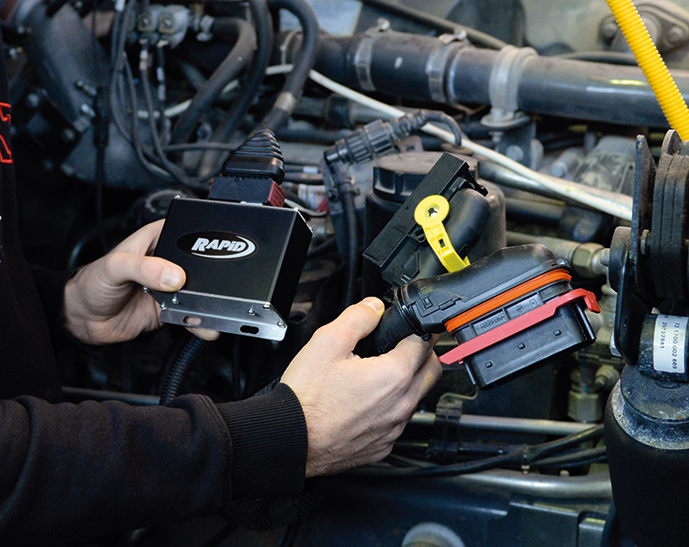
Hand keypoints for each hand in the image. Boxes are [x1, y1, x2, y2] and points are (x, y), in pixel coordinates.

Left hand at [63, 220, 218, 344]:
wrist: (82, 319)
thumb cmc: (91, 283)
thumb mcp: (114, 267)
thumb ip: (143, 268)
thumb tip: (174, 275)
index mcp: (156, 239)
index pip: (186, 232)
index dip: (199, 241)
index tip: (209, 254)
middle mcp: (167, 260)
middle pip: (198, 264)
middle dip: (208, 277)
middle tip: (209, 289)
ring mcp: (170, 285)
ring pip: (198, 291)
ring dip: (206, 302)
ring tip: (211, 310)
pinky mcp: (171, 307)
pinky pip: (191, 313)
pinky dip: (199, 320)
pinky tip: (204, 324)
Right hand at [281, 297, 441, 477]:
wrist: (290, 439)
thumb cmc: (306, 398)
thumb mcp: (327, 342)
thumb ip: (357, 318)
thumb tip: (374, 307)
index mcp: (394, 376)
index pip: (424, 345)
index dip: (418, 330)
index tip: (412, 327)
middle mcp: (400, 405)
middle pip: (432, 372)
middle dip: (423, 354)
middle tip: (405, 346)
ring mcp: (393, 429)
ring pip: (416, 399)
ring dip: (409, 382)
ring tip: (381, 372)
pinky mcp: (382, 446)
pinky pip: (398, 422)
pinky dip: (391, 408)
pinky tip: (368, 401)